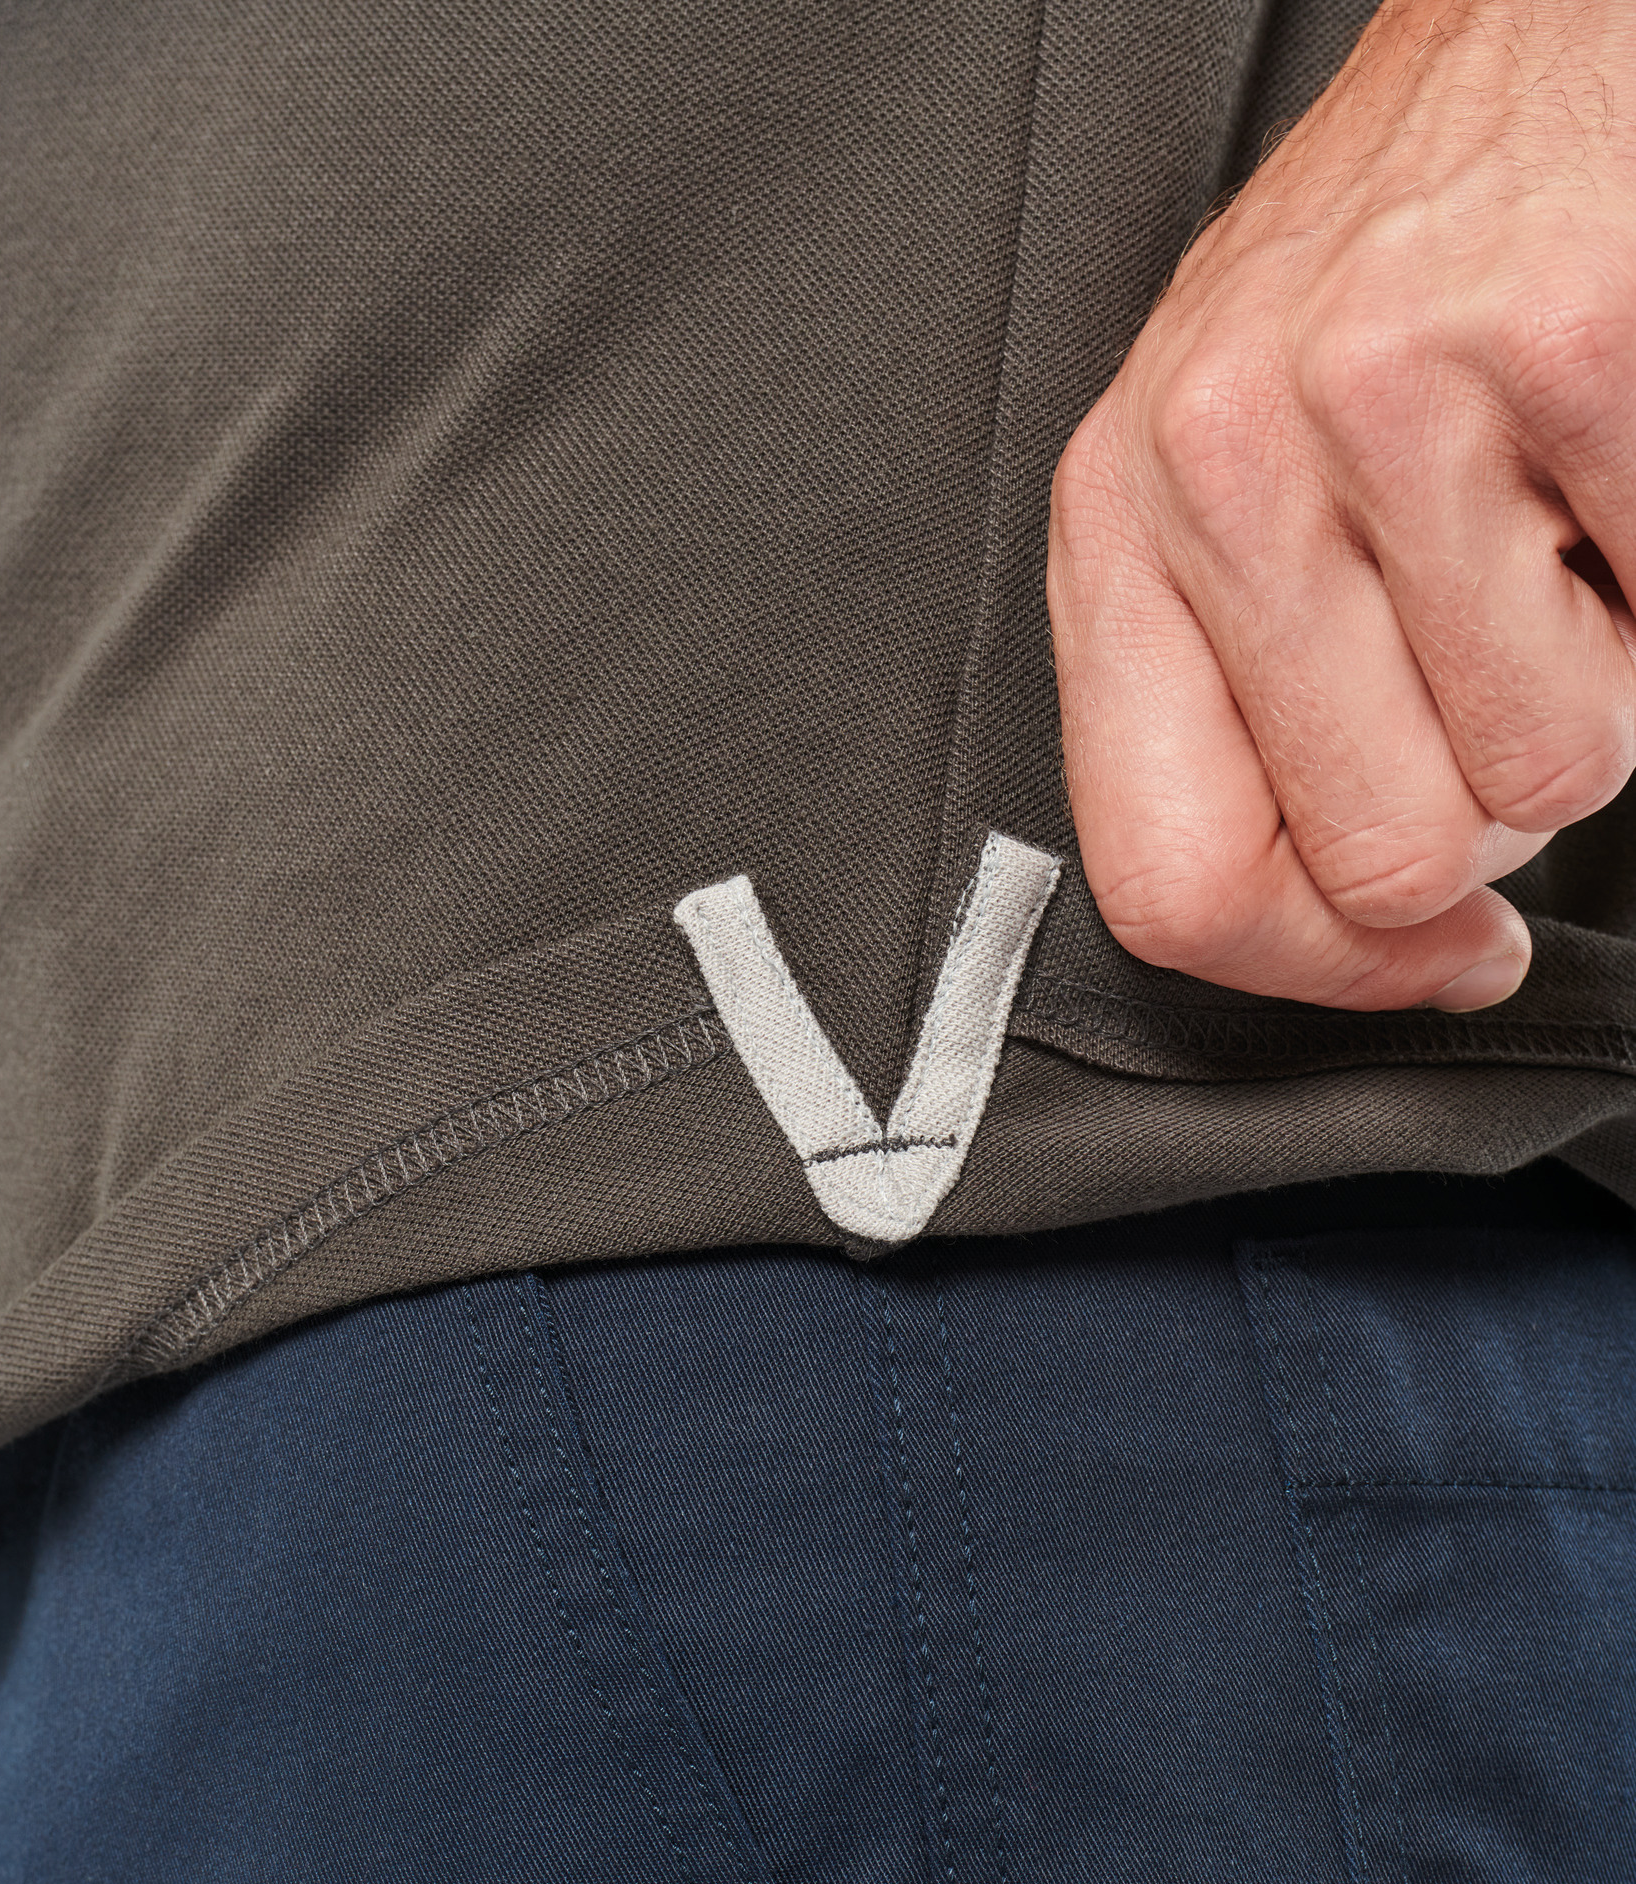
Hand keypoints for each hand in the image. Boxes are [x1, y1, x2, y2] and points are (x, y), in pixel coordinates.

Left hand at [1046, 0, 1635, 1011]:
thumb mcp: (1243, 500)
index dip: (1326, 969)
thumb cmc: (1392, 292)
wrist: (1540, 37)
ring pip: (1552, 764)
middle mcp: (1217, 459)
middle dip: (1499, 806)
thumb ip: (1256, 717)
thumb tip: (1410, 945)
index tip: (1442, 950)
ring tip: (1564, 534)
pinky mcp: (1568, 334)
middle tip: (1517, 662)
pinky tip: (1616, 459)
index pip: (1170, 880)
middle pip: (1386, 853)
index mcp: (1118, 531)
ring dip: (1603, 685)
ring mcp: (1385, 390)